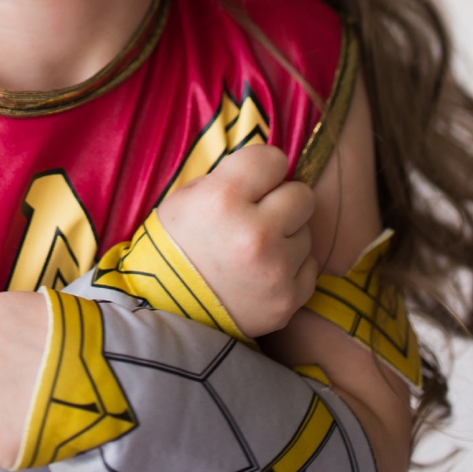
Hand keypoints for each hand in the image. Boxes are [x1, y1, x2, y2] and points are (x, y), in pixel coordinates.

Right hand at [153, 144, 318, 337]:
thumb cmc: (174, 248)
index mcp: (223, 199)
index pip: (273, 159)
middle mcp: (255, 232)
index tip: (254, 183)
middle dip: (282, 203)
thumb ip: (232, 178)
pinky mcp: (288, 299)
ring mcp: (275, 269)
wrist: (163, 312)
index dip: (262, 170)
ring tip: (253, 252)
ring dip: (286, 238)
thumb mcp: (185, 199)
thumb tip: (271, 170)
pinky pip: (309, 266)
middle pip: (302, 194)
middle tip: (259, 217)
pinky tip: (262, 275)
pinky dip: (291, 269)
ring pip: (306, 232)